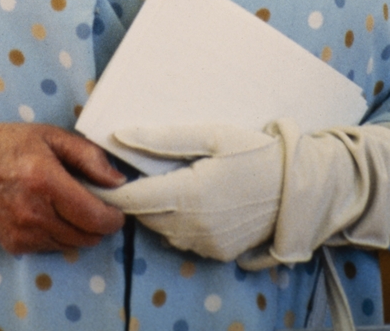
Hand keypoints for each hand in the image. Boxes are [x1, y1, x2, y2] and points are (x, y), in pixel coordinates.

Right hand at [0, 121, 125, 253]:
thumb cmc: (6, 145)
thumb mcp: (50, 136)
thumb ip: (88, 156)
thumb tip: (117, 181)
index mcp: (45, 182)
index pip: (94, 217)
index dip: (113, 217)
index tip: (118, 208)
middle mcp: (34, 214)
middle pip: (87, 235)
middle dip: (98, 222)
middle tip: (93, 200)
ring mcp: (23, 234)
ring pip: (72, 244)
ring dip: (80, 229)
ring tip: (68, 202)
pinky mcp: (15, 246)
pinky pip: (52, 247)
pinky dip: (59, 233)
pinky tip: (47, 210)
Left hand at [91, 124, 283, 261]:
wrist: (297, 188)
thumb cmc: (254, 152)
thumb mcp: (210, 135)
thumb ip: (161, 139)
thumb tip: (119, 136)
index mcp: (188, 194)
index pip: (131, 198)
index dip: (108, 190)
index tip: (92, 179)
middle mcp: (192, 226)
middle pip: (143, 215)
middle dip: (133, 197)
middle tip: (130, 173)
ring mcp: (206, 244)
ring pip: (161, 228)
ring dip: (155, 209)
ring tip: (163, 183)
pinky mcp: (218, 253)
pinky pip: (183, 239)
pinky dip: (177, 222)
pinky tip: (190, 202)